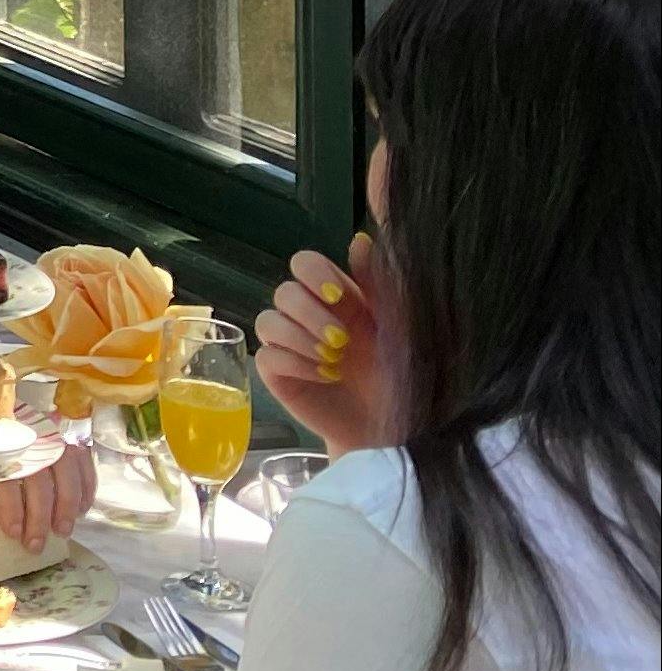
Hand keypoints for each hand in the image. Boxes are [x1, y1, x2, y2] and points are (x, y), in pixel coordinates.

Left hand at [0, 438, 96, 548]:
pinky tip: (81, 511)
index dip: (10, 508)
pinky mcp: (69, 437)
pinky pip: (84, 465)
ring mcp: (51, 436)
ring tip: (62, 532)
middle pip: (38, 479)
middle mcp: (25, 438)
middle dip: (39, 517)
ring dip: (67, 506)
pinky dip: (86, 489)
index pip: (5, 477)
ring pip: (66, 472)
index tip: (13, 533)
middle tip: (36, 544)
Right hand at [257, 232, 400, 455]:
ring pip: (267, 320)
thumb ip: (379, 285)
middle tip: (340, 342)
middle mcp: (308, 316)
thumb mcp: (399, 327)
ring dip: (299, 338)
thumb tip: (361, 240)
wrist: (397, 431)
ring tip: (334, 362)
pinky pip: (266, 355)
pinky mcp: (278, 374)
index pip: (304, 264)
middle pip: (283, 291)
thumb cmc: (404, 376)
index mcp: (336, 298)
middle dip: (309, 314)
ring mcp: (289, 345)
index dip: (313, 273)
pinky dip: (294, 362)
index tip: (336, 296)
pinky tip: (324, 376)